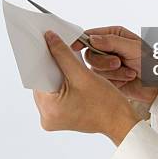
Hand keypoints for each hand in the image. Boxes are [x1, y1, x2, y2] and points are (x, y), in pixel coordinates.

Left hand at [33, 30, 140, 144]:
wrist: (120, 120)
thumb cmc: (105, 103)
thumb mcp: (82, 74)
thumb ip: (63, 54)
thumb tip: (49, 38)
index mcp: (48, 109)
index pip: (38, 77)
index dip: (44, 60)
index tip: (49, 46)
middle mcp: (46, 117)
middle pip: (43, 82)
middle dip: (53, 68)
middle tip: (63, 54)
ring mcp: (52, 119)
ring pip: (50, 88)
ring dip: (59, 76)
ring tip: (72, 69)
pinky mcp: (60, 118)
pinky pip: (56, 96)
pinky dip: (63, 85)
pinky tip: (74, 79)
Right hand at [71, 26, 157, 105]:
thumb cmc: (152, 61)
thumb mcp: (134, 47)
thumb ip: (112, 42)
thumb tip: (92, 39)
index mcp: (114, 35)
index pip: (91, 35)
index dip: (81, 41)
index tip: (76, 46)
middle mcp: (108, 49)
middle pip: (89, 54)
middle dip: (104, 61)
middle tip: (117, 62)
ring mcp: (107, 65)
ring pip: (95, 69)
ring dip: (114, 72)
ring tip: (129, 71)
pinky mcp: (108, 80)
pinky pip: (101, 80)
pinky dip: (116, 80)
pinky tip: (128, 78)